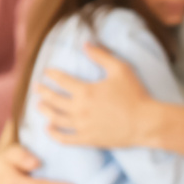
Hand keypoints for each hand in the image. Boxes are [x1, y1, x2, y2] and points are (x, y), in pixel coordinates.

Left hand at [36, 43, 153, 149]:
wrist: (146, 122)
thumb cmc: (135, 94)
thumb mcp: (120, 69)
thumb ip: (101, 55)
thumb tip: (85, 43)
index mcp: (85, 91)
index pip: (61, 80)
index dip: (51, 75)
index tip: (46, 72)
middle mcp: (79, 109)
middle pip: (53, 100)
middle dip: (43, 91)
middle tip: (36, 87)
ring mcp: (82, 126)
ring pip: (55, 119)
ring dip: (44, 110)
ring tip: (38, 105)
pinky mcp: (87, 140)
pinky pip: (64, 139)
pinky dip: (53, 134)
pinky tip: (48, 128)